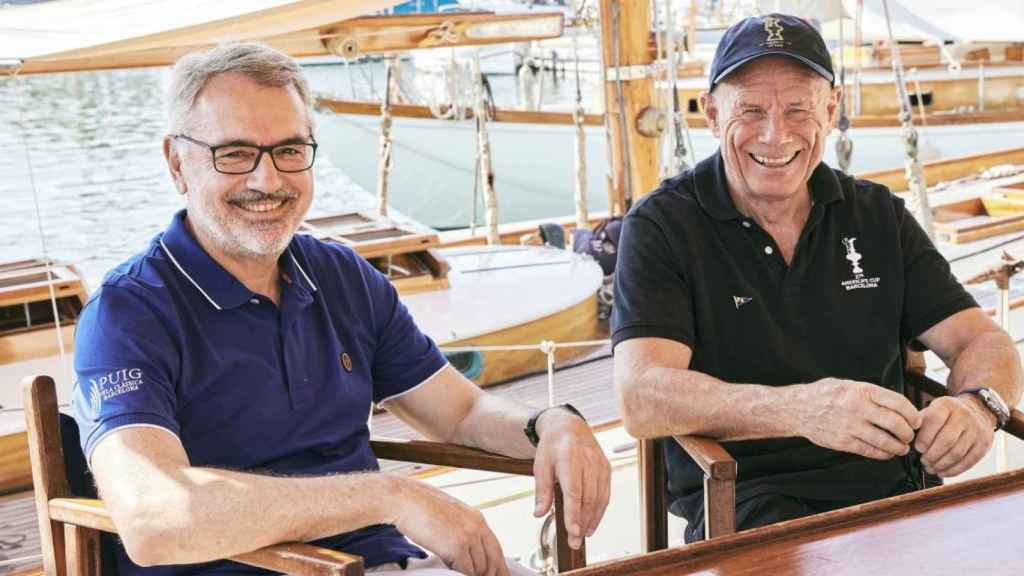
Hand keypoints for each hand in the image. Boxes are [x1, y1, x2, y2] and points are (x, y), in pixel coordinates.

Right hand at [392, 477, 508, 575]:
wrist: (405, 500)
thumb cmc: (420, 506)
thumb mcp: (450, 514)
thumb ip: (462, 529)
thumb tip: (466, 549)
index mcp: (477, 518)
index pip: (496, 549)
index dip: (497, 566)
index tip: (496, 575)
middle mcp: (477, 527)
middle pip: (492, 561)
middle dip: (487, 574)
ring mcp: (469, 537)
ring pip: (479, 569)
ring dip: (469, 573)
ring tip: (455, 568)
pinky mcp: (457, 548)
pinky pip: (466, 571)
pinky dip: (459, 574)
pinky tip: (448, 567)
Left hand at [532, 409, 610, 549]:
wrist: (569, 426)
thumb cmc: (552, 447)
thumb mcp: (540, 465)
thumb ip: (542, 490)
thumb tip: (539, 514)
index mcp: (568, 457)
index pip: (573, 491)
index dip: (573, 513)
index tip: (572, 531)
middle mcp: (588, 460)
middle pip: (588, 498)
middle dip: (582, 523)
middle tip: (574, 542)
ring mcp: (600, 464)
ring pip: (599, 498)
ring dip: (592, 520)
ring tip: (582, 536)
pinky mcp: (607, 468)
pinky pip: (605, 493)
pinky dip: (600, 511)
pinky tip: (592, 522)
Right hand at [798, 378, 921, 459]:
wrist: (797, 408)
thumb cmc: (824, 395)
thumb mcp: (848, 384)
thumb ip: (871, 393)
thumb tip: (898, 405)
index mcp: (862, 390)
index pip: (898, 403)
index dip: (912, 414)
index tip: (916, 420)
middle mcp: (857, 407)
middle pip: (896, 423)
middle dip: (908, 432)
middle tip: (910, 435)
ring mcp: (850, 426)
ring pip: (885, 440)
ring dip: (899, 446)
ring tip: (902, 447)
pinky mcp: (843, 441)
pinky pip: (870, 451)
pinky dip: (883, 454)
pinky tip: (887, 453)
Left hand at [915, 395, 994, 477]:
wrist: (977, 410)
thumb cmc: (948, 414)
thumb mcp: (932, 410)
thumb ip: (920, 423)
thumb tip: (907, 440)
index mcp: (946, 405)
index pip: (934, 421)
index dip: (924, 438)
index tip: (917, 448)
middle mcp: (964, 415)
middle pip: (946, 440)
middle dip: (932, 455)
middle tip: (923, 461)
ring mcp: (976, 430)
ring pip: (957, 453)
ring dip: (941, 465)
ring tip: (931, 468)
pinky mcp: (984, 444)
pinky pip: (969, 461)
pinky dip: (954, 470)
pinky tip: (943, 471)